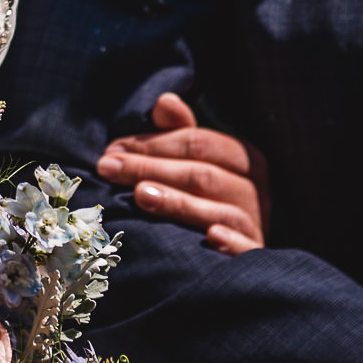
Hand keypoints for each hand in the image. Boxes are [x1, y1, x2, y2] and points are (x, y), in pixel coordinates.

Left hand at [93, 92, 267, 253]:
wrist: (228, 263)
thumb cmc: (204, 200)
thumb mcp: (194, 163)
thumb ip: (179, 132)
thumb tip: (165, 100)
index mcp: (244, 159)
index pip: (198, 143)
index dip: (153, 143)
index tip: (112, 149)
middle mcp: (255, 191)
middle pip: (201, 174)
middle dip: (151, 168)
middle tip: (108, 168)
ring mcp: (255, 226)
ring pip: (219, 210)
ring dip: (180, 202)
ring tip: (140, 194)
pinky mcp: (253, 258)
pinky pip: (246, 250)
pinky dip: (231, 243)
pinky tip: (210, 237)